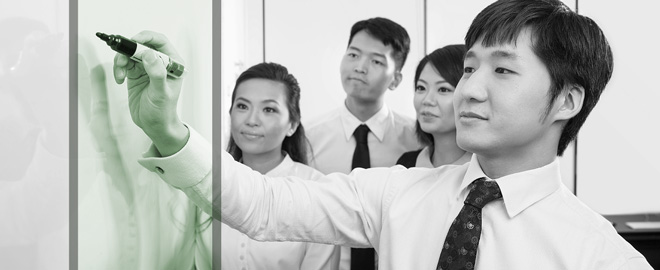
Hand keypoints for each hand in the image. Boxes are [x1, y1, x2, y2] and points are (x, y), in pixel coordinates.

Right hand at [112, 30, 188, 155]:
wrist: (154, 125)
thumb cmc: (163, 111)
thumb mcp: (161, 93)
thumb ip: (156, 73)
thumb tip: (149, 54)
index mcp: (173, 64)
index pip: (160, 42)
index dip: (147, 37)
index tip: (134, 40)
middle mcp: (160, 63)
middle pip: (142, 45)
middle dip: (129, 50)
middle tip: (122, 59)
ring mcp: (147, 68)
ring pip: (131, 54)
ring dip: (122, 60)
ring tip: (120, 74)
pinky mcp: (136, 74)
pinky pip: (124, 64)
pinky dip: (119, 68)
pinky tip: (120, 79)